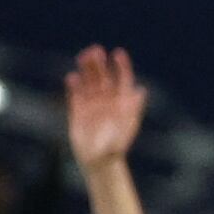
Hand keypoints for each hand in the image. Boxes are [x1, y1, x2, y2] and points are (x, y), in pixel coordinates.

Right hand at [64, 46, 145, 169]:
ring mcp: (92, 104)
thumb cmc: (115, 148)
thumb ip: (132, 108)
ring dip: (86, 69)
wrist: (99, 162)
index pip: (122, 80)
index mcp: (122, 103)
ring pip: (89, 81)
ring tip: (82, 57)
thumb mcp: (126, 127)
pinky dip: (74, 85)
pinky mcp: (78, 110)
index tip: (118, 54)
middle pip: (103, 77)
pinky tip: (72, 77)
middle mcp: (107, 101)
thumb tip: (141, 90)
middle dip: (99, 63)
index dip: (121, 66)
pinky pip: (76, 93)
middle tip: (95, 51)